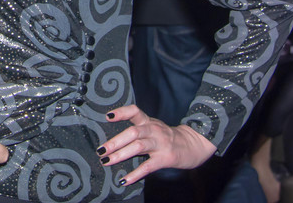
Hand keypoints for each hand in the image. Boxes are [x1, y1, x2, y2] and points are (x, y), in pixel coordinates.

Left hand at [97, 105, 216, 185]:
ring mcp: (160, 144)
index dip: (121, 112)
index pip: (135, 112)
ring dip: (120, 154)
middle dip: (115, 142)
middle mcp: (154, 130)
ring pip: (138, 146)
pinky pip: (148, 166)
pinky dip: (135, 174)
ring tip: (106, 161)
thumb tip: (114, 138)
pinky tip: (124, 180)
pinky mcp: (165, 158)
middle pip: (133, 133)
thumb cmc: (167, 136)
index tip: (107, 116)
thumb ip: (138, 129)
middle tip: (100, 150)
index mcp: (149, 122)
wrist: (192, 144)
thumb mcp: (154, 127)